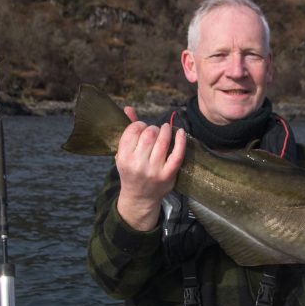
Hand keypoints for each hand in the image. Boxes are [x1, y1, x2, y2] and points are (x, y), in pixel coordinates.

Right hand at [115, 106, 185, 230]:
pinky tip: (181, 132)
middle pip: (149, 134)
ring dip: (166, 130)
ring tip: (166, 129)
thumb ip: (128, 131)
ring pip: (163, 141)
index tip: (142, 127)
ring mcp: (154, 170)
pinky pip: (177, 154)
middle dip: (153, 128)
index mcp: (123, 157)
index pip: (133, 130)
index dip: (139, 124)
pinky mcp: (168, 175)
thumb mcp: (124, 154)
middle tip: (154, 132)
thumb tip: (128, 108)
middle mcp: (138, 164)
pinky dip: (181, 141)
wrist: (140, 198)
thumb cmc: (132, 171)